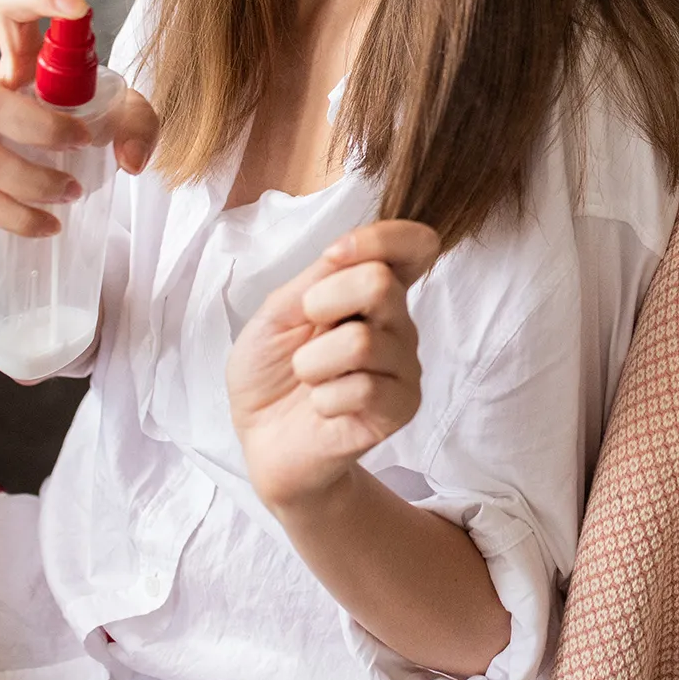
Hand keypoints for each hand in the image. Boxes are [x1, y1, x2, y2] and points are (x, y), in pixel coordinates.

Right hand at [0, 0, 159, 235]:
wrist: (48, 191)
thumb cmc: (82, 140)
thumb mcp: (123, 123)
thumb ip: (138, 127)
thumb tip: (131, 159)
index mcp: (22, 65)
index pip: (10, 11)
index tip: (80, 8)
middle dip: (39, 127)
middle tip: (81, 145)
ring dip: (33, 181)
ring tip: (72, 194)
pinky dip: (18, 216)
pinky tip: (47, 224)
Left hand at [227, 220, 439, 512]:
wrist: (262, 441)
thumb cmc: (270, 372)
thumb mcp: (277, 312)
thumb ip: (316, 280)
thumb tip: (345, 254)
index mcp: (373, 290)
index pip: (416, 244)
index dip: (380, 238)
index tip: (334, 257)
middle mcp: (397, 322)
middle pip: (381, 282)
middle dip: (322, 304)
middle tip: (305, 334)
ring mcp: (404, 365)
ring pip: (364, 342)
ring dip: (313, 363)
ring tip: (309, 378)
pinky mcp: (401, 407)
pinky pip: (365, 389)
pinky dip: (324, 398)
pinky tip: (322, 407)